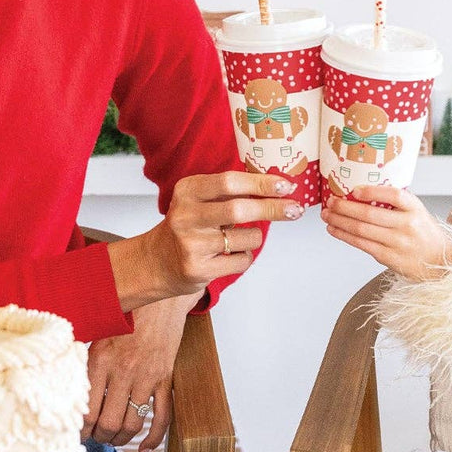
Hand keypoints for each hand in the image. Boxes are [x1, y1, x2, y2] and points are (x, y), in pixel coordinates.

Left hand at [85, 294, 194, 451]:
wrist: (160, 295)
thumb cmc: (124, 311)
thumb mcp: (96, 329)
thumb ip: (81, 355)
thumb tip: (59, 379)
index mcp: (101, 360)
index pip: (85, 409)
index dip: (79, 429)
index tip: (75, 433)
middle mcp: (124, 371)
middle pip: (108, 423)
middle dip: (98, 438)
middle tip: (92, 438)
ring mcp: (148, 377)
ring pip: (132, 424)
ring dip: (120, 440)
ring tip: (111, 440)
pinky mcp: (165, 379)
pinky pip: (163, 417)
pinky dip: (153, 439)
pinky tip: (144, 450)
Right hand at [109, 171, 303, 307]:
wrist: (157, 262)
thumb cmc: (189, 226)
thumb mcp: (200, 200)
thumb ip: (229, 192)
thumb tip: (278, 186)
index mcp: (187, 191)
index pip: (229, 181)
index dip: (261, 183)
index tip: (286, 186)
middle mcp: (185, 215)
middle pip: (239, 209)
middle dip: (273, 208)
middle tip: (295, 209)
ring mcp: (190, 244)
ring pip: (246, 238)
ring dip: (255, 238)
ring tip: (242, 239)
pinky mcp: (196, 269)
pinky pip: (241, 261)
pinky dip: (245, 257)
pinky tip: (229, 255)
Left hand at [321, 186, 451, 280]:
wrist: (441, 264)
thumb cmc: (425, 235)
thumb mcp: (418, 212)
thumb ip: (396, 203)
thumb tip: (361, 191)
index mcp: (416, 209)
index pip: (394, 195)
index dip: (372, 191)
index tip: (354, 189)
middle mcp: (408, 225)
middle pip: (370, 214)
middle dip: (344, 207)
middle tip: (330, 201)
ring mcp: (398, 243)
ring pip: (361, 230)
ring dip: (340, 221)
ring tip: (327, 215)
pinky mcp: (390, 258)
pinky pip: (362, 245)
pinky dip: (345, 236)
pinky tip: (334, 230)